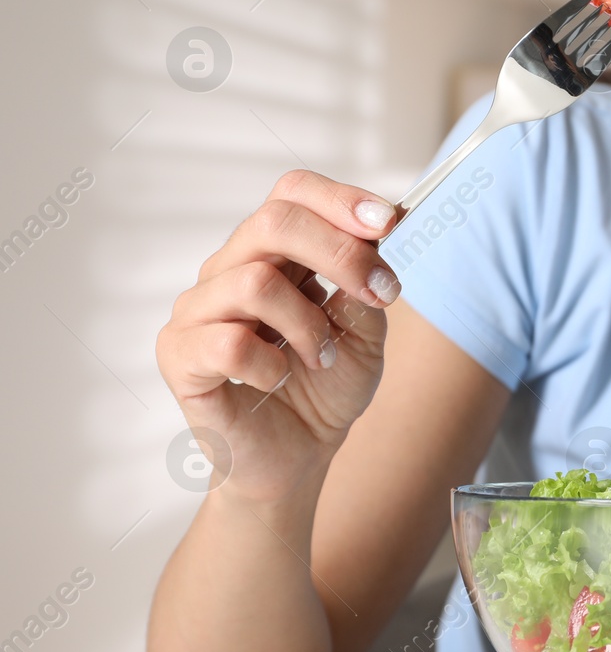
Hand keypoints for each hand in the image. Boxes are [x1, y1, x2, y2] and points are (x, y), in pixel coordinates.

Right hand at [155, 170, 402, 506]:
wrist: (297, 457)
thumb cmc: (325, 389)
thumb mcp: (366, 334)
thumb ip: (366, 287)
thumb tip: (375, 238)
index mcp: (275, 254)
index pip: (293, 193)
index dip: (341, 199)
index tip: (389, 223)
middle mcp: (230, 270)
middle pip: (275, 221)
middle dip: (342, 254)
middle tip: (380, 294)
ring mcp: (198, 310)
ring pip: (255, 282)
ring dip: (308, 324)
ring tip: (322, 357)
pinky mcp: (179, 356)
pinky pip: (227, 341)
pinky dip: (269, 363)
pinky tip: (279, 380)